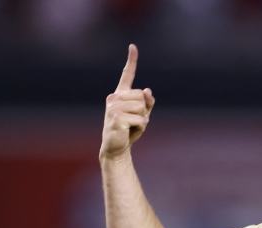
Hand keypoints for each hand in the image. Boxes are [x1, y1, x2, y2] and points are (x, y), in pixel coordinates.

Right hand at [100, 43, 155, 159]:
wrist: (116, 147)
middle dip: (144, 111)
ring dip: (142, 120)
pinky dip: (141, 127)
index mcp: (120, 94)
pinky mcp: (116, 118)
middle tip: (133, 122)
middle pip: (142, 97)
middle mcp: (115, 97)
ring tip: (131, 127)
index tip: (133, 46)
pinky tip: (130, 132)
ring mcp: (114, 107)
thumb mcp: (142, 116)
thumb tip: (147, 90)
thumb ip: (147, 103)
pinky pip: (141, 120)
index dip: (131, 61)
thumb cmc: (129, 131)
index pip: (127, 75)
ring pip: (142, 108)